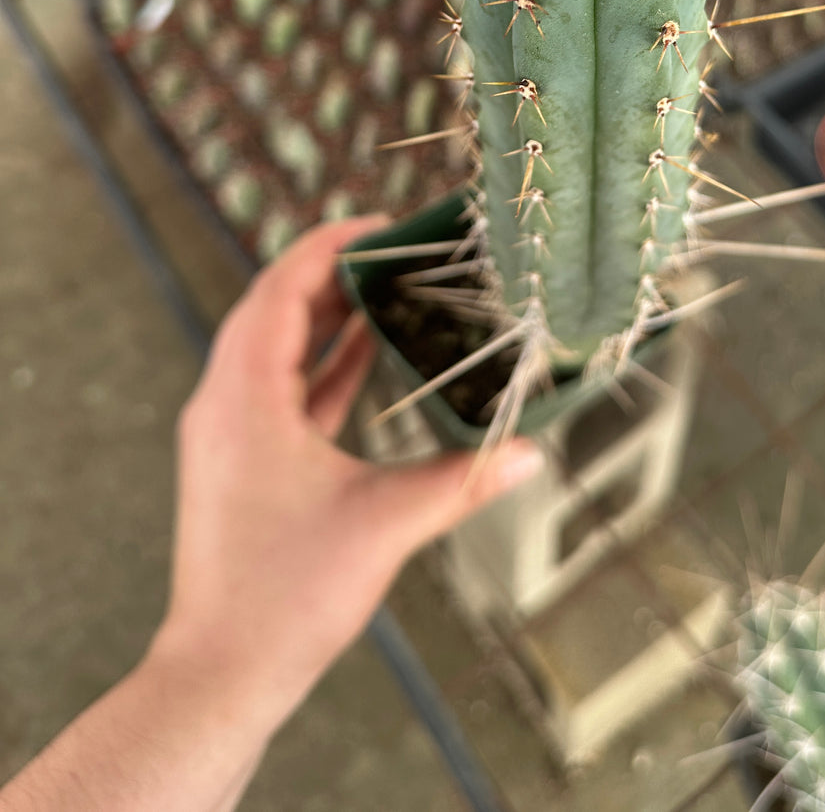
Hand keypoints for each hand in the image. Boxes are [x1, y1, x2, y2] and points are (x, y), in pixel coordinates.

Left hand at [148, 217, 540, 731]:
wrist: (221, 673)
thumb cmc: (287, 596)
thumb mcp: (384, 526)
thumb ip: (459, 482)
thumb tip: (529, 451)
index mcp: (245, 398)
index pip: (281, 291)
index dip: (328, 248)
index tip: (380, 225)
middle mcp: (224, 404)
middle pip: (274, 308)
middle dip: (330, 272)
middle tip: (394, 247)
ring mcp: (229, 435)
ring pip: (274, 347)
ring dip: (325, 315)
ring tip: (387, 283)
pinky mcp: (241, 463)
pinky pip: (281, 388)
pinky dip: (322, 362)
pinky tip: (367, 349)